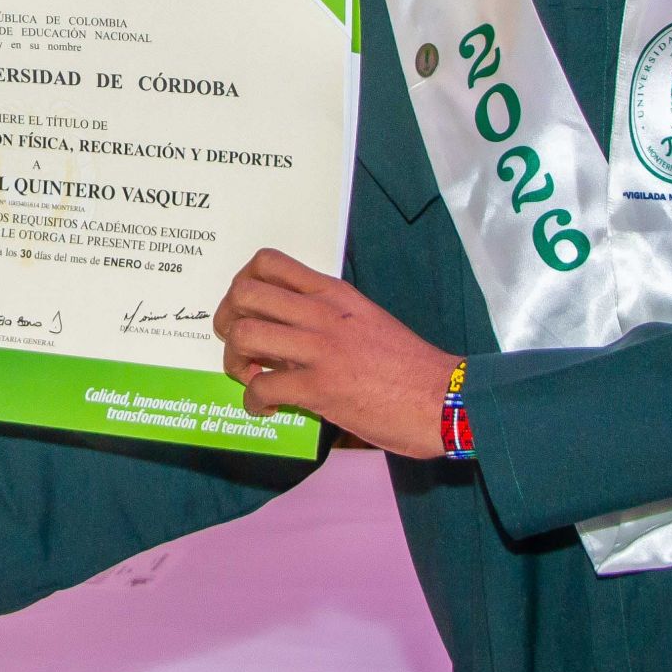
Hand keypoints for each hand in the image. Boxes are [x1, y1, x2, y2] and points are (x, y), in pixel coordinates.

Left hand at [213, 248, 461, 457]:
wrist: (445, 398)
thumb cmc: (409, 365)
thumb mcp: (366, 321)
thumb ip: (328, 319)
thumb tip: (289, 333)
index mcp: (333, 294)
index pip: (269, 262)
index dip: (242, 282)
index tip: (246, 309)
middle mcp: (321, 313)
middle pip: (244, 293)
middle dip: (226, 320)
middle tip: (239, 345)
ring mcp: (319, 349)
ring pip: (244, 335)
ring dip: (234, 362)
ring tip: (250, 378)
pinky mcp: (320, 388)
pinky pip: (262, 387)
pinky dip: (253, 402)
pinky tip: (266, 410)